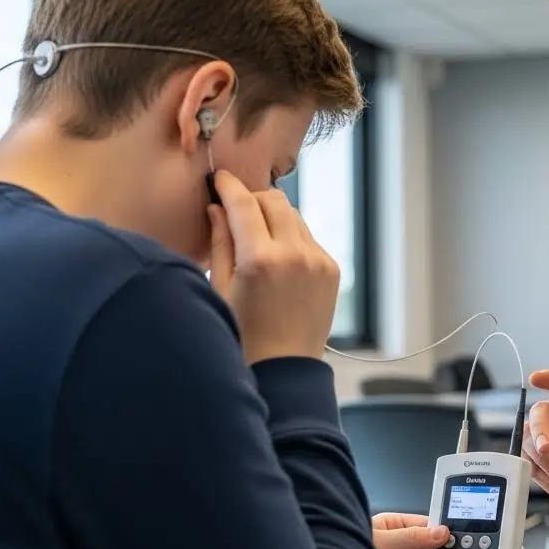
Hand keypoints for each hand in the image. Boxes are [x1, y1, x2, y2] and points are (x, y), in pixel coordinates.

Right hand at [206, 169, 339, 363]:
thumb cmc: (242, 336)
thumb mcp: (220, 289)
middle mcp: (294, 254)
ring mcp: (318, 261)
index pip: (243, 203)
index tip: (219, 178)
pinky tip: (276, 261)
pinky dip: (290, 238)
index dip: (229, 185)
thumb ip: (220, 243)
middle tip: (235, 210)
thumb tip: (217, 208)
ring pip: (293, 215)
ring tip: (255, 239)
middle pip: (274, 199)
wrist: (284, 370)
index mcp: (260, 260)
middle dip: (252, 198)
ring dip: (273, 217)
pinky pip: (308, 238)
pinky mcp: (332, 269)